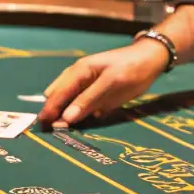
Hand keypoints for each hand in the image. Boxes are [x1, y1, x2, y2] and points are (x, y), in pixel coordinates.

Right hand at [39, 38, 170, 127]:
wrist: (150, 61)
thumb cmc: (130, 67)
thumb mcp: (110, 83)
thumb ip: (88, 100)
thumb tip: (66, 118)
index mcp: (78, 72)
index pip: (57, 93)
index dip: (49, 109)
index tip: (42, 126)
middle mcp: (79, 80)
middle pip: (59, 99)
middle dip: (54, 114)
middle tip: (49, 132)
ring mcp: (88, 89)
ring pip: (70, 105)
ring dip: (66, 117)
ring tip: (61, 132)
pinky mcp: (98, 97)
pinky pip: (83, 109)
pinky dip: (79, 118)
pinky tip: (78, 127)